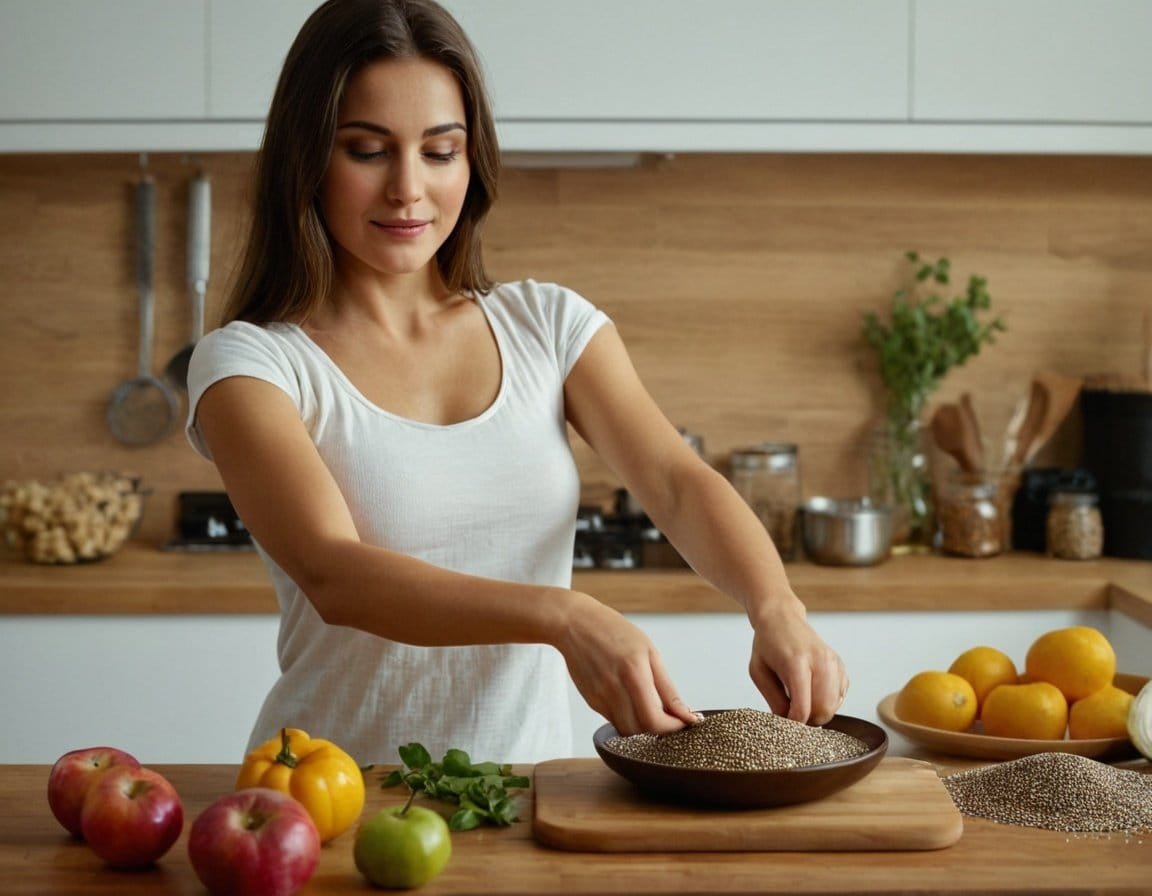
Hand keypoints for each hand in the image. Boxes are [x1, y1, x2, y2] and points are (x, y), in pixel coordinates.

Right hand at [555, 593, 699, 735]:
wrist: (575, 623)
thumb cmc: (614, 631)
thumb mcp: (649, 652)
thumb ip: (667, 688)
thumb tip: (685, 713)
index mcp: (634, 674)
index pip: (655, 721)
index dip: (673, 727)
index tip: (684, 722)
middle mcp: (615, 690)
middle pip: (641, 731)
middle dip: (660, 729)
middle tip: (670, 717)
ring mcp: (600, 697)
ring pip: (626, 730)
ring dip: (642, 726)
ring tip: (650, 709)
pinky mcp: (591, 701)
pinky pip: (613, 720)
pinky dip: (627, 717)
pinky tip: (631, 700)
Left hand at [747, 597, 847, 725]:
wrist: (782, 618)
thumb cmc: (767, 644)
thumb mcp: (758, 672)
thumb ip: (773, 700)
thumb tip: (789, 723)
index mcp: (796, 662)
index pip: (803, 707)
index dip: (795, 723)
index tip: (785, 723)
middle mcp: (819, 660)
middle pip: (824, 709)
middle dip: (809, 720)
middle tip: (793, 714)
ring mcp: (833, 661)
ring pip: (834, 705)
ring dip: (819, 711)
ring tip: (802, 702)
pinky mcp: (840, 665)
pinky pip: (841, 696)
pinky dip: (829, 701)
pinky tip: (813, 692)